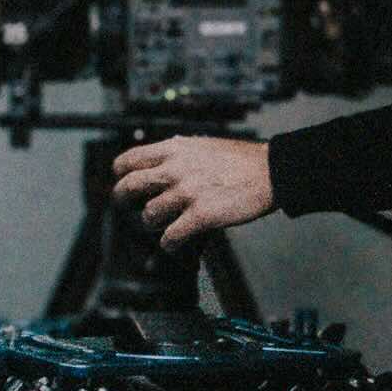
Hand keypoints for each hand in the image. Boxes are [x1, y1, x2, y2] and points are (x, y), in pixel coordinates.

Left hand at [110, 134, 275, 247]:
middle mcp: (176, 169)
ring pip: (149, 215)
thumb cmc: (240, 160)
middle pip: (129, 186)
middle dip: (122, 200)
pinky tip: (173, 244)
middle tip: (124, 206)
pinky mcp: (201, 215)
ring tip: (162, 224)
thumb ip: (177, 154)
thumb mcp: (202, 145)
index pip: (129, 160)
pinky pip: (170, 237)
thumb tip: (156, 162)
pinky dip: (169, 244)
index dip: (120, 174)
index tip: (122, 181)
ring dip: (152, 223)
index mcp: (174, 149)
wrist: (271, 171)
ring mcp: (187, 193)